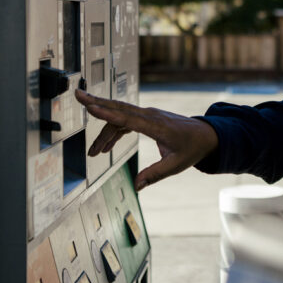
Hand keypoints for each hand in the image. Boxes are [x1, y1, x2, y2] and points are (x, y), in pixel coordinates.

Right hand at [75, 89, 218, 190]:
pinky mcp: (147, 119)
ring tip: (93, 152)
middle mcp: (149, 116)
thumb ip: (154, 175)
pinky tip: (107, 147)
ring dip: (104, 131)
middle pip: (118, 108)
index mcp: (156, 125)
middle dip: (96, 102)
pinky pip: (126, 122)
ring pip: (120, 117)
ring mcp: (147, 115)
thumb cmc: (192, 149)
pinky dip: (114, 132)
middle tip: (77, 96)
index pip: (126, 118)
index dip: (107, 113)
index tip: (90, 107)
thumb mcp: (176, 165)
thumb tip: (136, 186)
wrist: (205, 135)